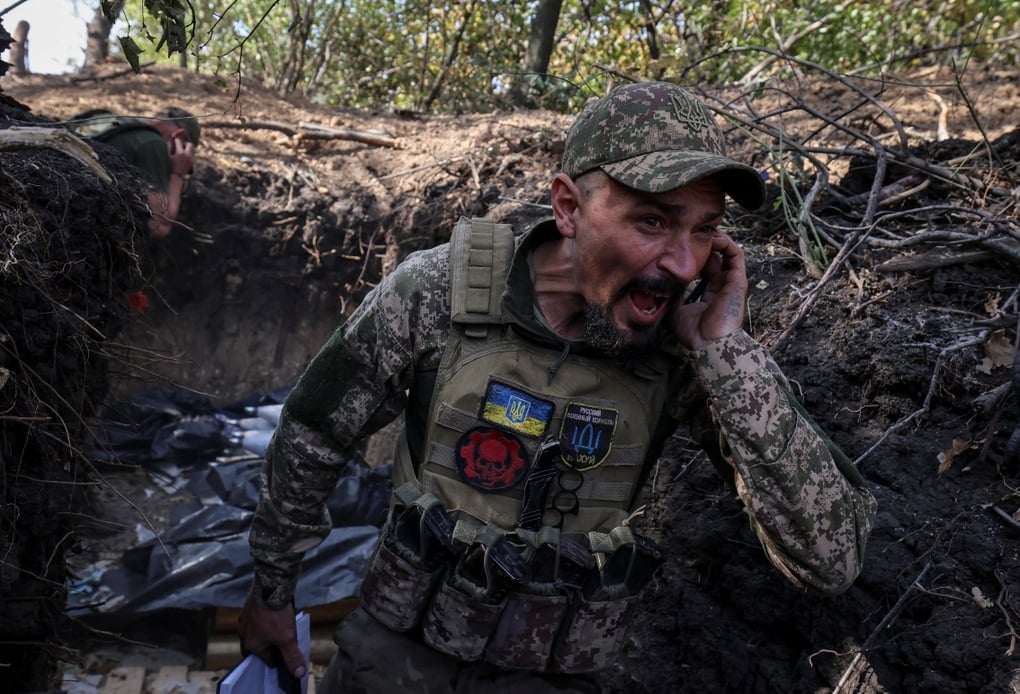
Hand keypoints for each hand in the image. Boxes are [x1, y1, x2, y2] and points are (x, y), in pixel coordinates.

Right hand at [167, 135, 195, 176]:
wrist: (173, 177)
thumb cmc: (167, 165)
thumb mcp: (167, 155)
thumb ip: (169, 146)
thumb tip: (172, 138)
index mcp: (180, 153)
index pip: (179, 141)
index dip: (175, 140)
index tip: (173, 140)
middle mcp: (188, 156)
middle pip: (190, 144)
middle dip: (184, 144)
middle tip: (179, 147)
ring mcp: (191, 160)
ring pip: (192, 150)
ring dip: (186, 149)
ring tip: (179, 153)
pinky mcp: (192, 163)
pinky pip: (191, 155)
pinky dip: (187, 154)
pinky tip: (181, 158)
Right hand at [237, 592, 306, 678]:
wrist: (271, 586)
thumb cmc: (276, 615)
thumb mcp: (288, 638)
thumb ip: (292, 657)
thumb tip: (298, 673)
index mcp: (251, 645)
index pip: (267, 660)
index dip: (281, 658)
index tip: (289, 653)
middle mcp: (244, 634)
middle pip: (260, 647)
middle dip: (272, 646)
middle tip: (285, 641)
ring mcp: (245, 619)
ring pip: (258, 632)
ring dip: (268, 633)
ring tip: (281, 628)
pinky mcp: (248, 607)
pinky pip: (257, 619)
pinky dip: (265, 620)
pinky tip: (275, 615)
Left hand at [669, 231, 747, 350]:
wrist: (709, 344)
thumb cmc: (694, 333)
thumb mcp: (676, 310)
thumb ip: (673, 296)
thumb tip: (662, 285)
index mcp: (710, 292)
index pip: (704, 266)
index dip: (694, 254)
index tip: (679, 246)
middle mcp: (722, 285)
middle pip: (715, 256)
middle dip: (703, 243)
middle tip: (688, 234)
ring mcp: (731, 281)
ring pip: (726, 251)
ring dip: (714, 239)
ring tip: (699, 232)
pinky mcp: (738, 280)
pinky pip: (735, 254)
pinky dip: (724, 243)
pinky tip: (709, 238)